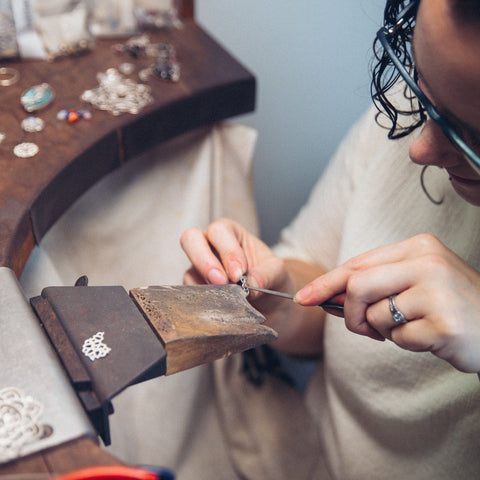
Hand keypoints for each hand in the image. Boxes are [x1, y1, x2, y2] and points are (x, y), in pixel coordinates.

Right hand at [180, 218, 325, 354]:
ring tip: (225, 299)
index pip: (219, 231)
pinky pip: (190, 295)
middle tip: (221, 282)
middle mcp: (209, 246)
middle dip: (204, 261)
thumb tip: (251, 284)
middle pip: (191, 239)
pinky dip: (204, 302)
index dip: (227, 251)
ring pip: (188, 270)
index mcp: (230, 233)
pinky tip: (221, 308)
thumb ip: (267, 274)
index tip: (239, 273)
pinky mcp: (196, 290)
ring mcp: (199, 268)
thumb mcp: (277, 273)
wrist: (269, 302)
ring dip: (205, 286)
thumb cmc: (270, 278)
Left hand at [295, 233, 479, 372]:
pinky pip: (398, 338)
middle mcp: (427, 263)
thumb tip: (327, 295)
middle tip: (360, 327)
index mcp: (418, 247)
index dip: (326, 283)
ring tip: (409, 327)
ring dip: (382, 330)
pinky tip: (429, 336)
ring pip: (374, 315)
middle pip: (357, 286)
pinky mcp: (444, 324)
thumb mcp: (414, 282)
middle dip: (348, 313)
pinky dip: (404, 343)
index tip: (305, 298)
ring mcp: (437, 292)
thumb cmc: (451, 304)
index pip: (358, 264)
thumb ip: (375, 284)